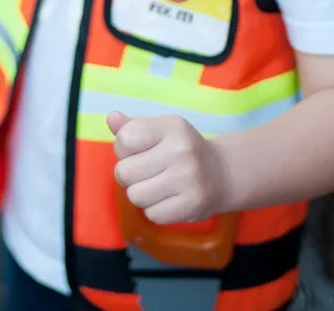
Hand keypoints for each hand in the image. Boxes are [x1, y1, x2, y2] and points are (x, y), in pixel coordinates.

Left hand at [108, 111, 229, 224]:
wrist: (222, 173)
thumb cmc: (182, 148)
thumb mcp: (160, 129)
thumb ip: (132, 125)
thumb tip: (111, 118)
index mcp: (171, 127)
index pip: (124, 139)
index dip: (123, 149)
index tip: (137, 151)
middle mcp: (180, 151)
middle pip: (124, 172)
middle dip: (128, 175)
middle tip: (144, 172)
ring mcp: (188, 180)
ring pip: (135, 196)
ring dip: (140, 194)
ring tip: (155, 185)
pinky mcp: (192, 206)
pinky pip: (152, 215)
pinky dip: (155, 209)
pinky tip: (168, 198)